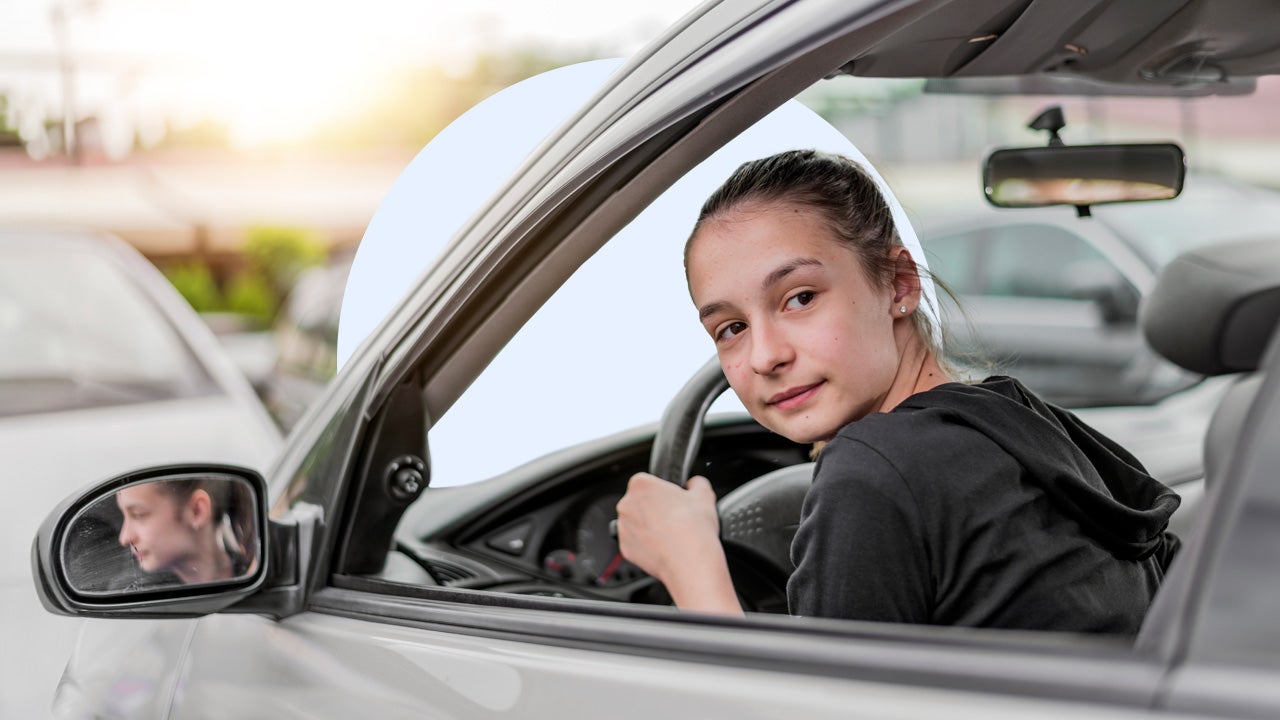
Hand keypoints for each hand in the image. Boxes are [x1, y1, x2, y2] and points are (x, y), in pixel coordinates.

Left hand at [616, 472, 740, 613]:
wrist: (690, 562)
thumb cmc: (694, 529)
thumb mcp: (704, 495)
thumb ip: (697, 483)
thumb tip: (695, 484)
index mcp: (641, 484)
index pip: (648, 481)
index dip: (663, 491)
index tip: (673, 500)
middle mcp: (627, 504)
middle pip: (639, 502)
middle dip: (654, 508)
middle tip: (674, 517)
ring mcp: (623, 527)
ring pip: (636, 522)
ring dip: (649, 526)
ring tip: (670, 533)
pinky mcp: (625, 548)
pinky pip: (635, 542)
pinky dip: (646, 544)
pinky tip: (663, 546)